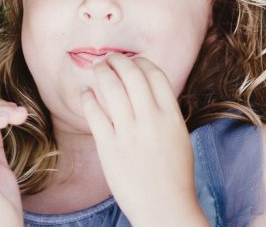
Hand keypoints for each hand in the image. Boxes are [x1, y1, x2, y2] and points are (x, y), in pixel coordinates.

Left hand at [80, 54, 207, 226]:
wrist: (164, 208)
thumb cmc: (174, 175)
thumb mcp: (179, 137)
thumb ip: (165, 113)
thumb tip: (147, 90)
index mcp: (171, 117)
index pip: (156, 75)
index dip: (143, 62)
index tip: (134, 61)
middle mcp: (151, 120)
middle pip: (132, 75)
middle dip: (118, 61)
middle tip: (109, 58)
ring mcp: (129, 134)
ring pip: (111, 88)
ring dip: (102, 72)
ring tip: (97, 68)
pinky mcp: (109, 148)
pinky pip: (95, 114)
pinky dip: (89, 98)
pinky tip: (86, 94)